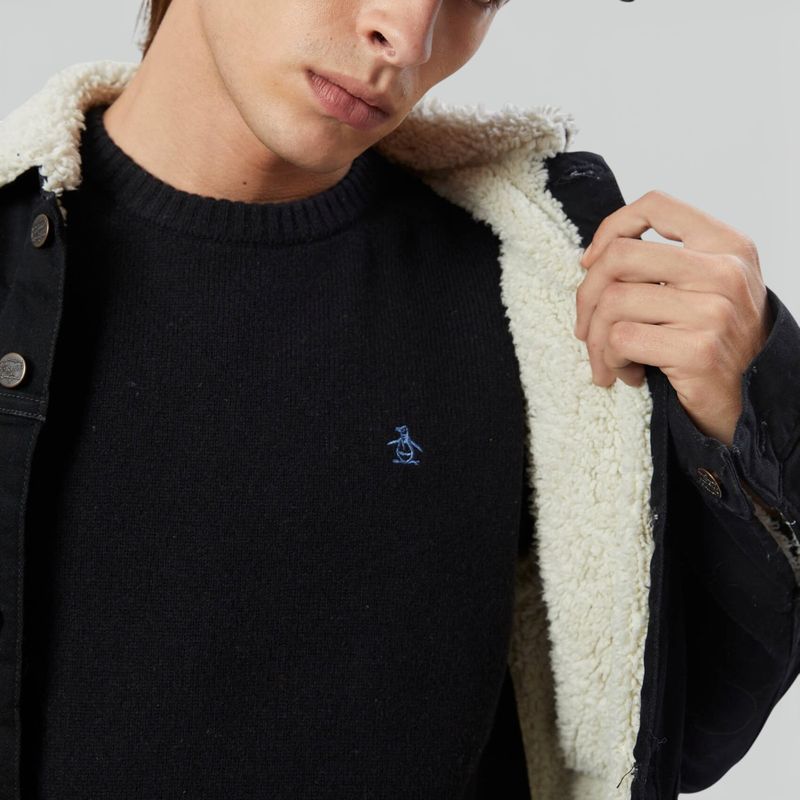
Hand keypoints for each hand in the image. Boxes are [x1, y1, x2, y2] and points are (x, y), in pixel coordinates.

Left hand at [574, 190, 772, 446]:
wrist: (751, 399)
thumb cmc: (715, 341)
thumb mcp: (705, 286)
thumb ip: (664, 263)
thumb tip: (594, 257)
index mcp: (726, 244)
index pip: (656, 205)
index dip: (611, 229)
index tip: (591, 263)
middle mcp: (723, 271)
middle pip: (620, 256)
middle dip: (586, 295)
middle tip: (585, 326)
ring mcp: (712, 310)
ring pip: (613, 302)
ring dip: (596, 339)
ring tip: (609, 359)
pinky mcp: (697, 349)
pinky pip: (621, 340)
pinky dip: (611, 362)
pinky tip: (629, 374)